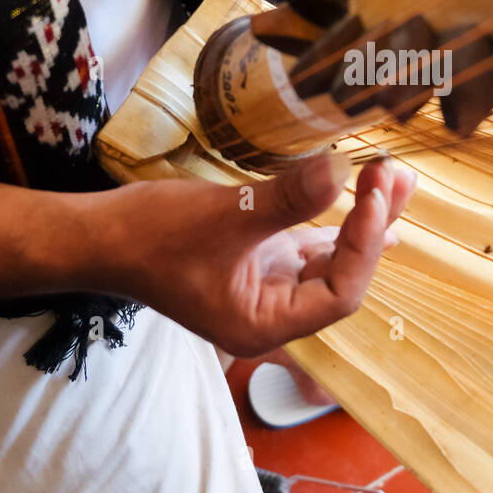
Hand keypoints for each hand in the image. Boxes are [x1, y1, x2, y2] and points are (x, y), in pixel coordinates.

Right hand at [102, 152, 416, 357]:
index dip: (365, 244)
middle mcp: (272, 313)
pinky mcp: (257, 260)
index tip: (374, 192)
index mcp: (265, 323)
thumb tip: (342, 169)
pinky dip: (335, 220)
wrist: (97, 237)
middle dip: (373, 226)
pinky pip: (308, 244)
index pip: (339, 292)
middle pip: (343, 275)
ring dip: (360, 219)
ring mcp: (265, 285)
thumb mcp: (225, 216)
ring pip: (329, 257)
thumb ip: (288, 198)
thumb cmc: (151, 237)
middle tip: (394, 176)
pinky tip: (365, 199)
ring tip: (391, 178)